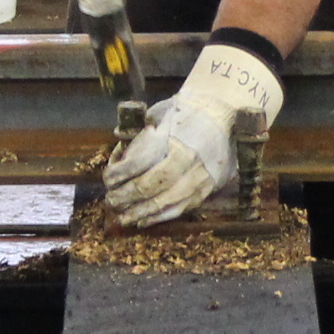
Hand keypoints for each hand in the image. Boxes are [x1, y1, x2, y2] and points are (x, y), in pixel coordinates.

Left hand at [106, 43, 284, 225]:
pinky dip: (159, 217)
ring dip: (140, 212)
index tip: (107, 179)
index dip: (120, 174)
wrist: (225, 115)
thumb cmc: (188, 113)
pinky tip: (143, 221)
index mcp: (176, 140)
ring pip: (165, 203)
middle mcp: (190, 162)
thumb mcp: (163, 113)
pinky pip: (180, 210)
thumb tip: (122, 156)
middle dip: (127, 196)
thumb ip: (143, 134)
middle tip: (111, 201)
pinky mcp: (207, 190)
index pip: (141, 162)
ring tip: (123, 217)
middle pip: (151, 186)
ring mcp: (200, 179)